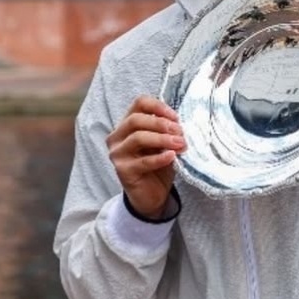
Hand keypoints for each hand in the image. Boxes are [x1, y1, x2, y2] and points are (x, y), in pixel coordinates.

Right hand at [106, 95, 185, 218]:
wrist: (152, 195)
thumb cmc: (158, 165)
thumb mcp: (163, 143)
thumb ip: (166, 130)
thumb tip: (180, 121)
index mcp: (127, 125)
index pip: (139, 103)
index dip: (158, 107)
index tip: (176, 117)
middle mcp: (117, 137)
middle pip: (136, 120)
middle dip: (161, 124)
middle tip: (180, 132)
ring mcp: (117, 154)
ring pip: (138, 138)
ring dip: (163, 139)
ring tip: (181, 144)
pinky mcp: (122, 171)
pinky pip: (143, 161)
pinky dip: (160, 158)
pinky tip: (172, 156)